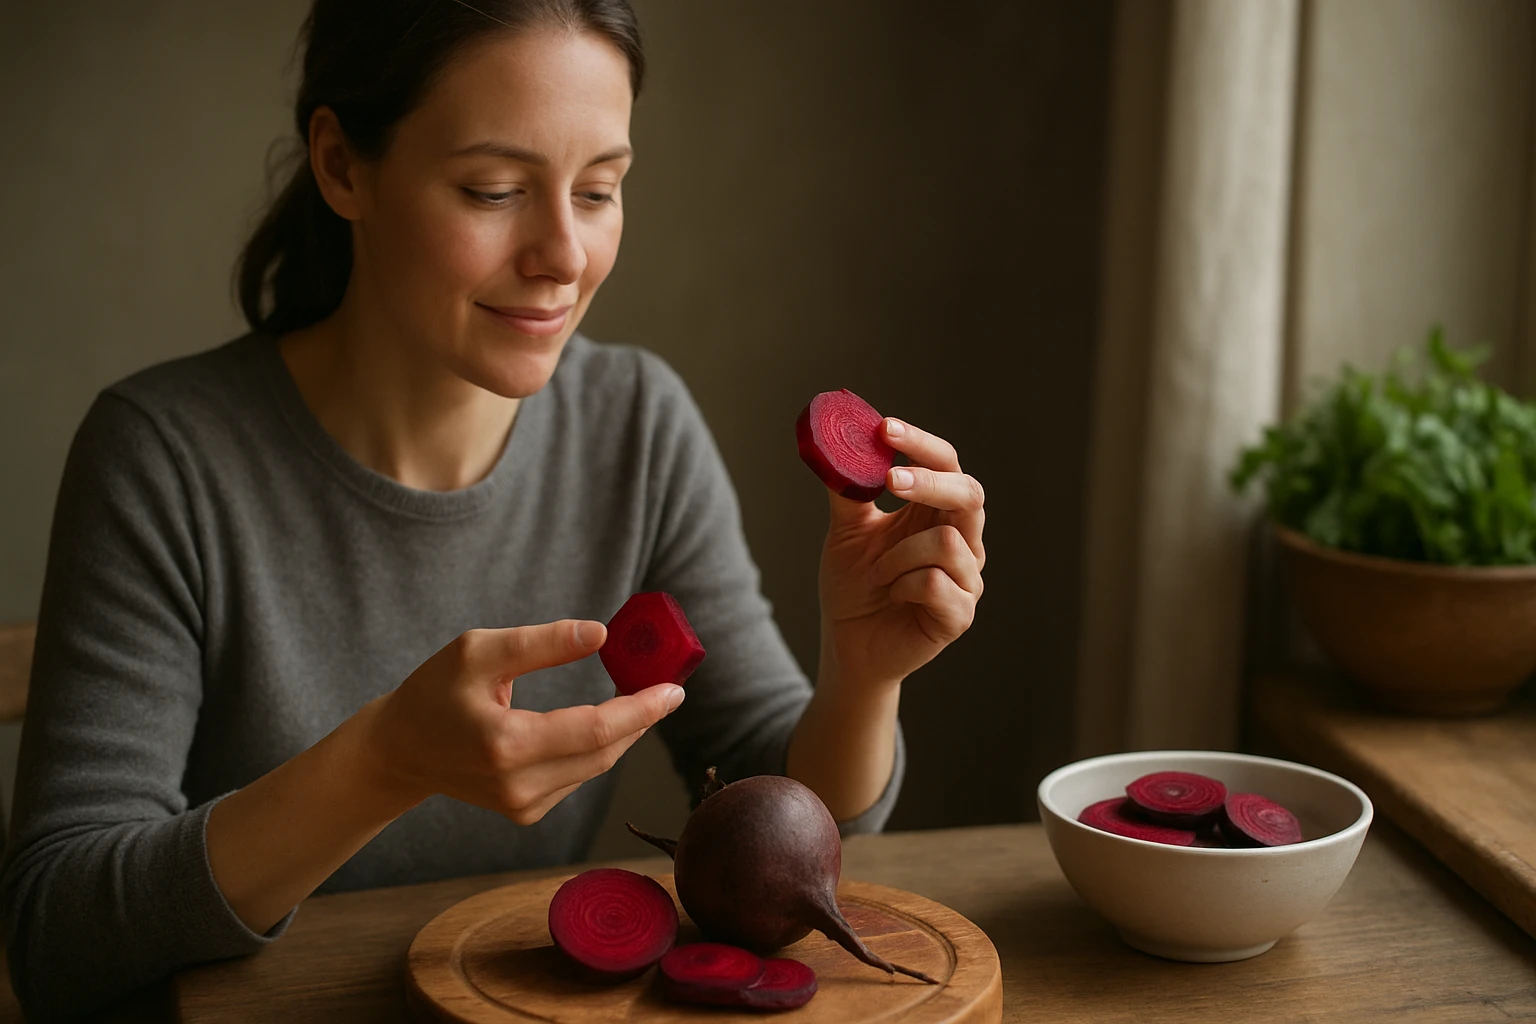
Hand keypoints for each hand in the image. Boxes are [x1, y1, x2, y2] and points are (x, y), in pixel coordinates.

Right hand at [362, 621, 684, 824]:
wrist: (399, 749)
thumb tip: (601, 634)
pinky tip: (604, 720)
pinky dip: (597, 746)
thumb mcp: (479, 651)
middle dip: (641, 718)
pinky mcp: (525, 812)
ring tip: (642, 693)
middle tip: (666, 683)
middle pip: (604, 752)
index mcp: (504, 744)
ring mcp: (522, 806)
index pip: (595, 730)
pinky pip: (577, 774)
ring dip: (623, 731)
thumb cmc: (434, 692)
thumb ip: (542, 643)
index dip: (642, 709)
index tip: (675, 688)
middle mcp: (517, 785)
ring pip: (595, 765)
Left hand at [818, 418, 984, 690]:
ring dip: (899, 555)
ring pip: (947, 543)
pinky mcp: (960, 615)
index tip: (885, 428)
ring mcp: (966, 579)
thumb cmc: (853, 587)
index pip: (946, 464)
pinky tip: (891, 596)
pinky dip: (903, 586)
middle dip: (930, 482)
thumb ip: (848, 489)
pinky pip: (936, 585)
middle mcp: (962, 540)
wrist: (847, 646)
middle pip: (969, 493)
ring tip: (878, 574)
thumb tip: (833, 440)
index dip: (920, 443)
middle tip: (891, 479)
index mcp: (937, 512)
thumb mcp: (846, 531)